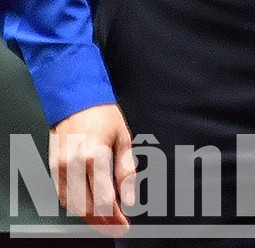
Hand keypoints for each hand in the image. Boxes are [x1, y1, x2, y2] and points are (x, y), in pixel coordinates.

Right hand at [50, 103, 132, 233]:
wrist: (75, 101)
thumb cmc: (104, 116)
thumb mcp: (124, 139)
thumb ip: (126, 170)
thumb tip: (129, 198)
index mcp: (95, 156)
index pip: (103, 198)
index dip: (114, 215)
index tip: (125, 223)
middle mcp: (74, 165)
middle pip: (87, 206)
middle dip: (103, 221)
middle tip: (117, 227)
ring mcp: (60, 168)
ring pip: (72, 204)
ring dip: (89, 217)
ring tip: (105, 223)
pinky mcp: (52, 168)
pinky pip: (62, 196)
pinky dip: (76, 206)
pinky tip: (89, 210)